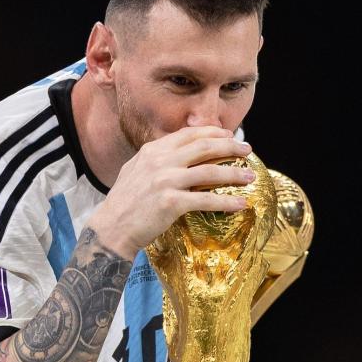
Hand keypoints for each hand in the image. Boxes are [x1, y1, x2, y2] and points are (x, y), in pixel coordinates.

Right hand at [88, 126, 254, 259]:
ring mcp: (166, 181)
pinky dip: (226, 202)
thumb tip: (175, 151)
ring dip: (234, 173)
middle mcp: (161, 161)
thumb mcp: (135, 169)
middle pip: (204, 147)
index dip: (212, 133)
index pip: (189, 134)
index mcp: (153, 150)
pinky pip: (206, 200)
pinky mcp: (172, 203)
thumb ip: (155, 158)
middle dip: (230, 146)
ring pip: (210, 172)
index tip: (229, 135)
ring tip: (250, 176)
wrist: (111, 228)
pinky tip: (240, 204)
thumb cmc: (123, 202)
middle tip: (247, 150)